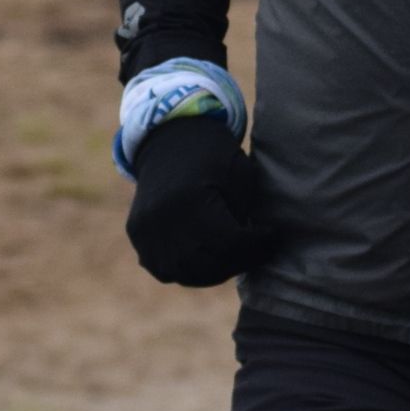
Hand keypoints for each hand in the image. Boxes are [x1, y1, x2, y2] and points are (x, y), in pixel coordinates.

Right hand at [125, 113, 272, 286]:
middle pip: (209, 264)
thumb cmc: (213, 154)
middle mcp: (163, 219)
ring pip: (186, 273)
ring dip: (215, 271)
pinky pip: (164, 269)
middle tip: (256, 251)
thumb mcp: (238, 174)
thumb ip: (244, 215)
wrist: (167, 136)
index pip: (231, 244)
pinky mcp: (137, 235)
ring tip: (234, 255)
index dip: (258, 246)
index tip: (272, 237)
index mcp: (191, 200)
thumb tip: (252, 250)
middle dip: (240, 261)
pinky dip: (188, 270)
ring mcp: (145, 230)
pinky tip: (207, 257)